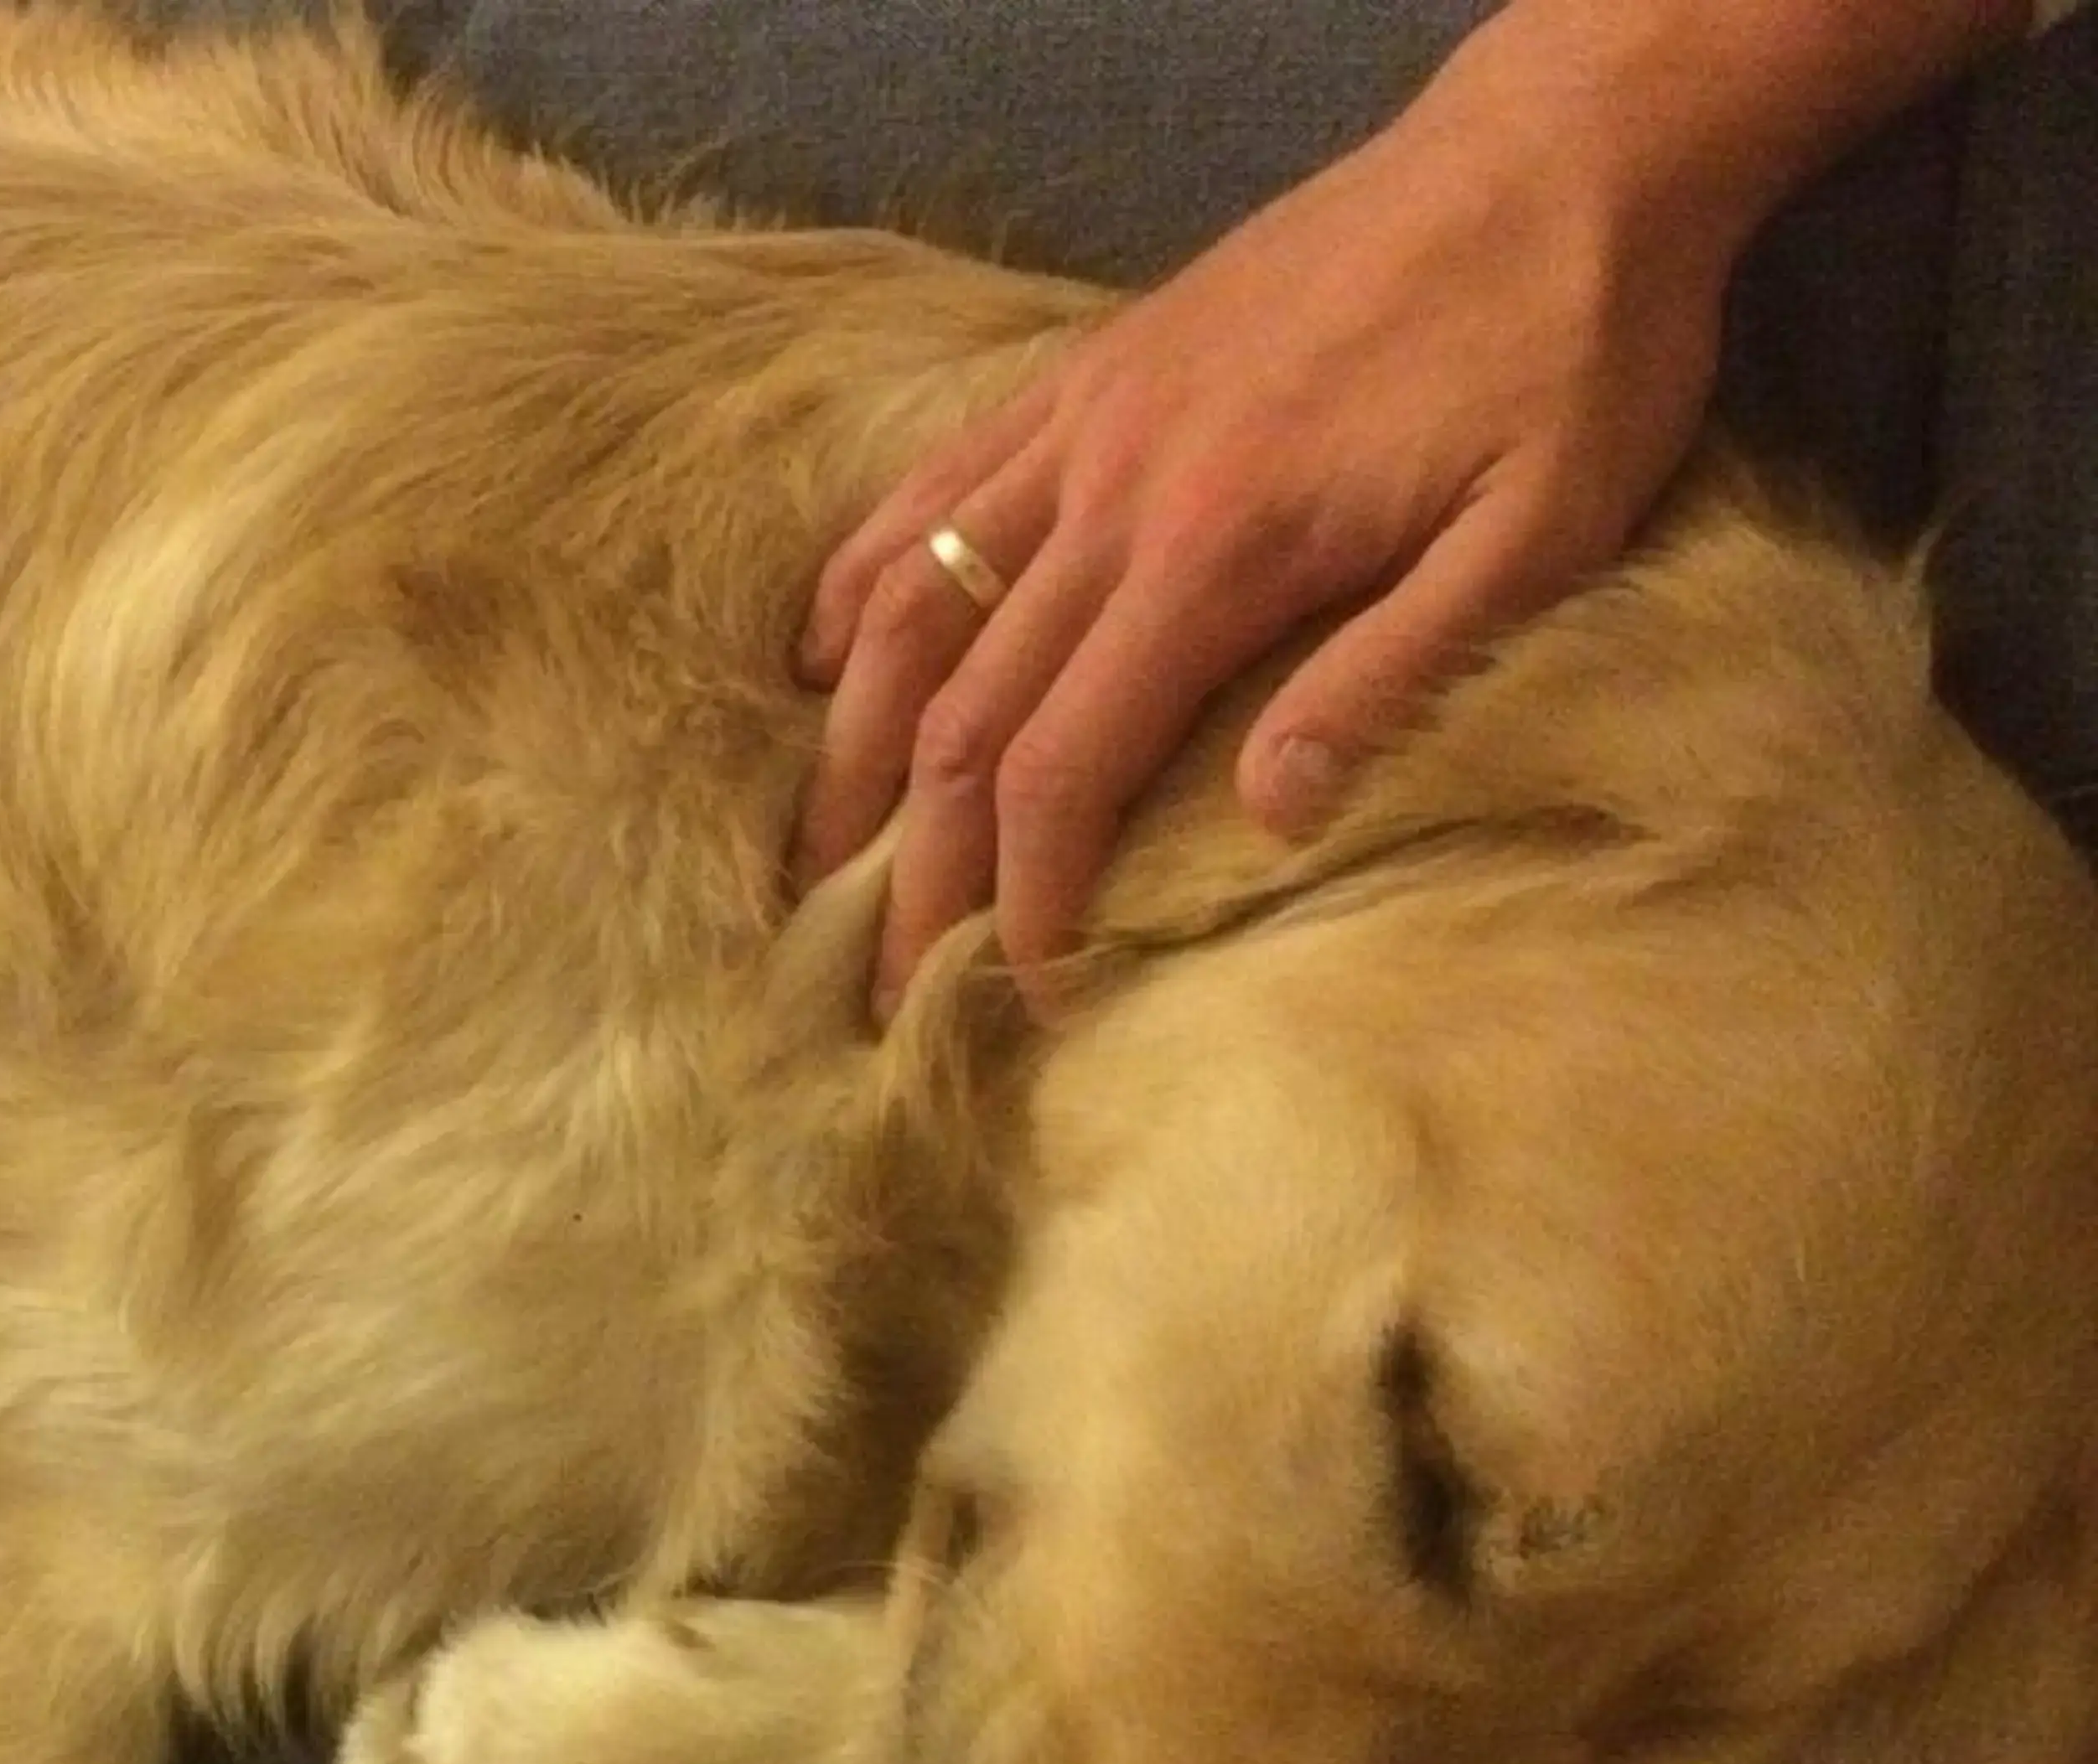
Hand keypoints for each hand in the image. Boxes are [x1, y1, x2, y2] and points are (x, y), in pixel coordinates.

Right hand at [792, 28, 1750, 1007]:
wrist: (1562, 144)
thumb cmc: (1576, 350)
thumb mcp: (1540, 531)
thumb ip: (1392, 674)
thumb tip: (1266, 818)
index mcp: (1216, 548)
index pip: (1064, 760)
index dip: (1026, 891)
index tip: (1021, 989)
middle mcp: (1113, 487)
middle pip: (963, 708)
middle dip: (914, 863)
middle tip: (878, 979)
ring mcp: (1085, 420)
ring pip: (917, 601)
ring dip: (851, 739)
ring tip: (817, 847)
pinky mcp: (1091, 370)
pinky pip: (936, 484)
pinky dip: (865, 580)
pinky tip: (825, 653)